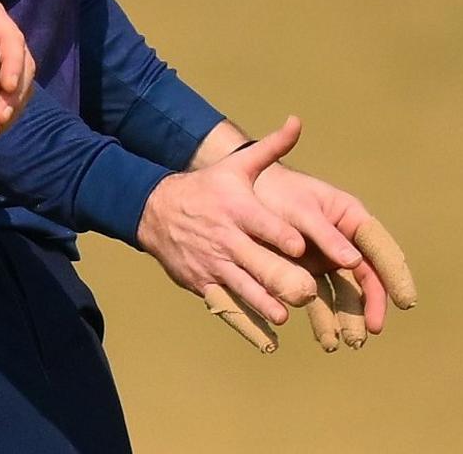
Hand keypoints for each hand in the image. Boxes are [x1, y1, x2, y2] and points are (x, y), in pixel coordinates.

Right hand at [138, 118, 317, 350]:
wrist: (153, 210)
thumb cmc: (206, 189)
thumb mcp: (235, 167)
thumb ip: (271, 149)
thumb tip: (298, 122)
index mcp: (238, 210)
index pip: (267, 226)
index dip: (288, 239)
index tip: (309, 249)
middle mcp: (227, 239)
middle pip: (262, 266)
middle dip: (288, 281)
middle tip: (309, 290)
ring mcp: (214, 265)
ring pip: (248, 292)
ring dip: (271, 306)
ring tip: (289, 310)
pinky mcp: (204, 286)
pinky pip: (229, 311)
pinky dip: (250, 328)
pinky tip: (270, 341)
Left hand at [252, 162, 417, 350]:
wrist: (241, 192)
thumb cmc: (274, 192)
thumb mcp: (299, 210)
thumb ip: (325, 234)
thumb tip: (355, 262)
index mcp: (351, 218)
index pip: (382, 251)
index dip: (396, 276)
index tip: (407, 301)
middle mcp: (345, 241)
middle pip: (367, 278)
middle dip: (371, 306)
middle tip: (372, 330)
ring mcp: (327, 258)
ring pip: (346, 293)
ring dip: (349, 318)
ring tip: (350, 342)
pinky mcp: (306, 272)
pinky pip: (320, 298)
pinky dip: (325, 318)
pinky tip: (326, 338)